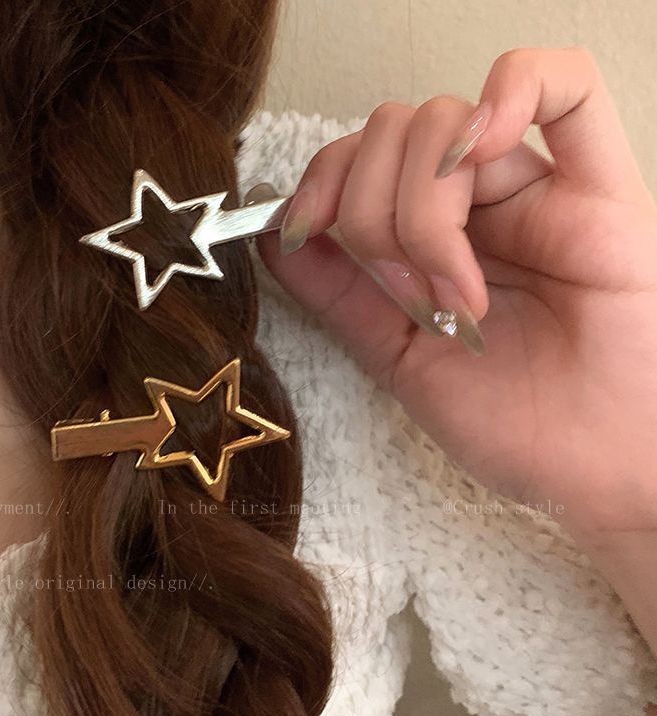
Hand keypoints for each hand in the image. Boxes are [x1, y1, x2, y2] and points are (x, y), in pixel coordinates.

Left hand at [258, 47, 656, 539]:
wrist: (588, 468)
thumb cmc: (508, 423)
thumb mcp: (395, 356)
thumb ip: (337, 294)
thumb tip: (275, 235)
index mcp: (426, 237)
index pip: (358, 158)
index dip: (320, 181)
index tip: (304, 232)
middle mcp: (477, 205)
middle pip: (392, 135)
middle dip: (373, 215)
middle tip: (409, 295)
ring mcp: (536, 191)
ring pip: (445, 123)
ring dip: (423, 208)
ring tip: (456, 293)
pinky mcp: (601, 192)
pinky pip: (567, 87)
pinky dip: (512, 88)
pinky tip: (482, 146)